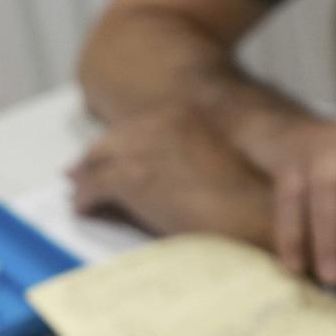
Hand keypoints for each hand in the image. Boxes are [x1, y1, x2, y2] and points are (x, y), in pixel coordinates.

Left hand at [69, 103, 270, 245]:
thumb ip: (182, 162)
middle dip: (92, 160)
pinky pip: (93, 188)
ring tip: (76, 197)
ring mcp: (144, 149)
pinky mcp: (132, 179)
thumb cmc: (248, 204)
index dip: (114, 147)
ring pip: (96, 163)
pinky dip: (83, 201)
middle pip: (109, 142)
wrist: (259, 218)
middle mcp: (160, 124)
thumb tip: (155, 178)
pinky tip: (81, 212)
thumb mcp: (214, 168)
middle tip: (76, 176)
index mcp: (183, 116)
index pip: (133, 128)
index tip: (100, 159)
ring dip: (84, 182)